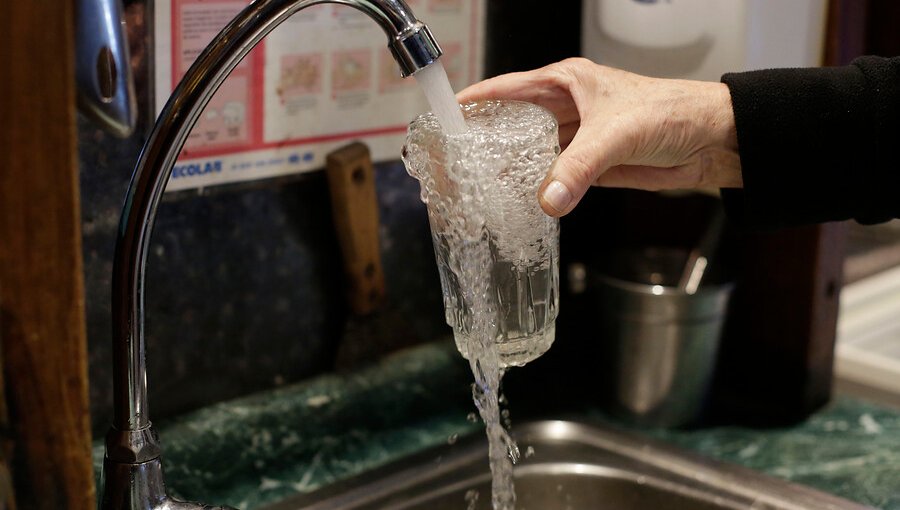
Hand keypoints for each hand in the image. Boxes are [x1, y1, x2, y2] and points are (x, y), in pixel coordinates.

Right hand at [457, 58, 741, 216]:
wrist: (711, 142)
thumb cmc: (672, 112)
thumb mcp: (616, 135)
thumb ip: (578, 168)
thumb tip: (548, 200)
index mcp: (566, 82)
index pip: (508, 88)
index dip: (475, 102)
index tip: (444, 117)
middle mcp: (566, 108)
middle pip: (512, 124)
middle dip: (485, 142)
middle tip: (455, 164)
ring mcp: (576, 138)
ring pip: (529, 154)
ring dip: (509, 171)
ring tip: (476, 188)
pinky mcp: (588, 166)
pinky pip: (552, 177)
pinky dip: (536, 189)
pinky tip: (515, 201)